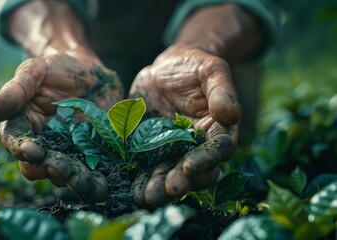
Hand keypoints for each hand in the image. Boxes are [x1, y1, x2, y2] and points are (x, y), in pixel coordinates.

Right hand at [0, 53, 123, 201]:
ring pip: (65, 175)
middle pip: (39, 167)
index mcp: (23, 126)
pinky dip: (96, 182)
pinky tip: (104, 185)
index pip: (15, 142)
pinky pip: (91, 173)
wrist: (90, 73)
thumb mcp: (34, 72)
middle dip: (51, 169)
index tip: (34, 150)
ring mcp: (67, 153)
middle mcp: (42, 146)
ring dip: (74, 181)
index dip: (22, 149)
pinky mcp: (90, 157)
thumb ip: (14, 92)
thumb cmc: (56, 69)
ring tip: (85, 182)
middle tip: (64, 169)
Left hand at [129, 46, 240, 206]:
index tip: (188, 167)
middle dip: (180, 182)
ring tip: (147, 197)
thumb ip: (222, 92)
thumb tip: (232, 114)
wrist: (166, 69)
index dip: (204, 161)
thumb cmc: (194, 67)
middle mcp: (195, 147)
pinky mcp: (150, 150)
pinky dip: (139, 180)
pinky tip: (130, 190)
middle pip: (192, 171)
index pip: (215, 150)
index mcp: (216, 131)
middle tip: (168, 190)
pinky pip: (146, 167)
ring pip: (168, 174)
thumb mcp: (211, 71)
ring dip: (159, 188)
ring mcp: (172, 151)